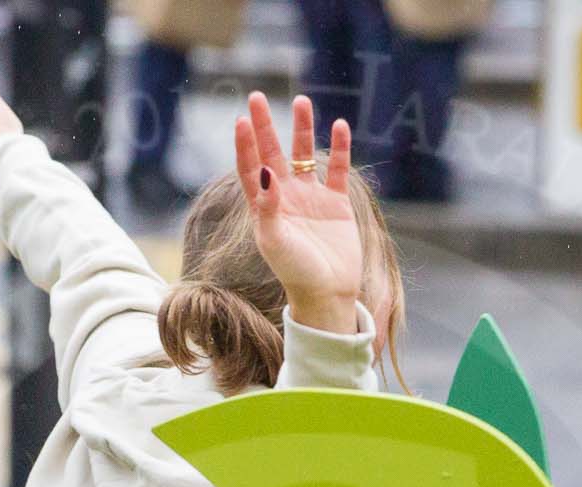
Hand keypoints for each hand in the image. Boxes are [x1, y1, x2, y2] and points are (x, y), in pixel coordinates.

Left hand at [233, 92, 359, 334]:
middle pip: (272, 153)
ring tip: (300, 101)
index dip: (244, 145)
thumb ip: (267, 206)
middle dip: (264, 126)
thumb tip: (263, 169)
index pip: (250, 168)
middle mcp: (286, 198)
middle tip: (256, 96)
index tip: (241, 119)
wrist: (327, 294)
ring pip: (305, 155)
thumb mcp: (275, 241)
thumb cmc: (295, 272)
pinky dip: (340, 148)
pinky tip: (339, 125)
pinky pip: (338, 170)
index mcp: (264, 207)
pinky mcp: (337, 204)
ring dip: (302, 129)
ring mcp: (312, 199)